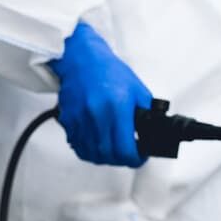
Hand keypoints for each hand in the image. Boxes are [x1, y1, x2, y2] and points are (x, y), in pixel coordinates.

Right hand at [50, 23, 151, 167]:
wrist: (81, 59)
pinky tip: (96, 144)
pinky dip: (88, 150)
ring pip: (91, 154)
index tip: (139, 157)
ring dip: (104, 157)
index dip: (135, 159)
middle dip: (121, 160)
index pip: (125, 149)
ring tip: (112, 151)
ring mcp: (80, 119)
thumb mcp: (137, 90)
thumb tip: (152, 133)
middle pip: (108, 155)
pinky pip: (77, 145)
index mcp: (117, 107)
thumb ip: (147, 113)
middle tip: (128, 156)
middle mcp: (97, 115)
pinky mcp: (68, 120)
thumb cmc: (109, 71)